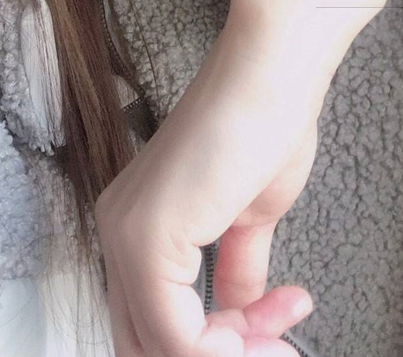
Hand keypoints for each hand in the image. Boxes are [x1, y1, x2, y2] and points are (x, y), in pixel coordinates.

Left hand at [94, 0, 323, 356]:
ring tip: (286, 327)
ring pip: (162, 349)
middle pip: (147, 345)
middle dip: (222, 356)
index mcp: (133, 223)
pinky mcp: (148, 238)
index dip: (217, 346)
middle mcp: (116, 230)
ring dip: (236, 352)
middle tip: (282, 347)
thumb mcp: (247, 217)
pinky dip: (228, 348)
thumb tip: (239, 312)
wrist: (273, 72)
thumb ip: (233, 269)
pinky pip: (178, 337)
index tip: (278, 335)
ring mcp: (126, 234)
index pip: (154, 323)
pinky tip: (273, 318)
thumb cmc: (263, 124)